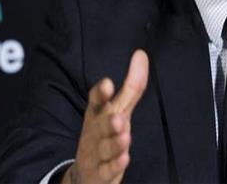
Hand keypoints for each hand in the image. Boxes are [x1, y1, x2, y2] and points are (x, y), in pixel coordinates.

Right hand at [62, 50, 148, 183]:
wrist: (86, 173)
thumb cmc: (105, 133)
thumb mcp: (118, 108)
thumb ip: (131, 85)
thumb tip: (141, 54)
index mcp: (97, 115)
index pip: (96, 102)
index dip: (100, 94)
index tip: (107, 84)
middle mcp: (94, 133)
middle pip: (100, 127)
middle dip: (108, 123)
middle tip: (118, 118)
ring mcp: (96, 154)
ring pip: (104, 149)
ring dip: (113, 144)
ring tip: (124, 138)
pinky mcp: (100, 174)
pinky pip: (106, 171)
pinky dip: (114, 166)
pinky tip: (123, 159)